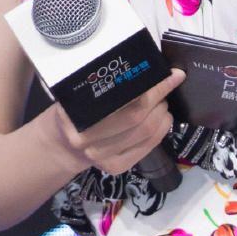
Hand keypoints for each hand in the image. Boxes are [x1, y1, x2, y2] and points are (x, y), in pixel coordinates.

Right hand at [48, 68, 185, 175]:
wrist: (64, 145)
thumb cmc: (74, 110)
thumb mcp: (80, 93)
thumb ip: (106, 85)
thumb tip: (145, 68)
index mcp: (77, 116)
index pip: (125, 100)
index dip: (153, 87)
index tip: (172, 74)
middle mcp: (88, 141)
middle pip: (138, 118)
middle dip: (159, 98)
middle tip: (164, 86)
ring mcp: (103, 158)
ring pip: (146, 133)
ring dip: (162, 114)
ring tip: (162, 101)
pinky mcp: (117, 168)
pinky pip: (147, 147)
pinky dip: (162, 130)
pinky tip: (162, 119)